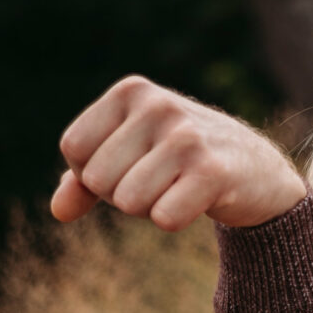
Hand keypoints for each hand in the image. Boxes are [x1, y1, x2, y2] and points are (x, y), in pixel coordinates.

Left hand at [52, 76, 306, 230]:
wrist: (254, 170)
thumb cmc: (180, 161)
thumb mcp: (129, 156)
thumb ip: (83, 181)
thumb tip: (58, 211)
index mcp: (131, 92)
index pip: (73, 150)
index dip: (92, 174)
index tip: (127, 166)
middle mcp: (157, 106)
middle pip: (98, 180)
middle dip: (121, 195)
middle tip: (157, 181)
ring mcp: (186, 137)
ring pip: (129, 203)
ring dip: (149, 209)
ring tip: (176, 188)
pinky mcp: (212, 173)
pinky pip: (164, 218)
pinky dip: (174, 220)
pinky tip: (195, 201)